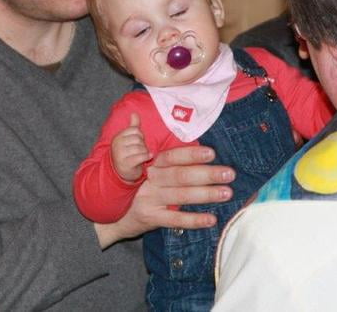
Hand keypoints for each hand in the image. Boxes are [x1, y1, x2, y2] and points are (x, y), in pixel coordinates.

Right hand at [95, 144, 234, 247]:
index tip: (212, 152)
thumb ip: (136, 137)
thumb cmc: (129, 183)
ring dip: (206, 194)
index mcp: (149, 165)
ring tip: (227, 192)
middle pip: (181, 176)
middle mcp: (150, 181)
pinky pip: (175, 220)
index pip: (172, 157)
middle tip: (229, 174)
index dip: (191, 154)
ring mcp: (151, 200)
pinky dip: (194, 220)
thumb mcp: (131, 159)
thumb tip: (133, 114)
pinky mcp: (151, 219)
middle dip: (207, 174)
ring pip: (181, 197)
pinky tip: (211, 219)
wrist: (107, 214)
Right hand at [111, 113, 151, 181]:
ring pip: (141, 148)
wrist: (121, 174)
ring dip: (144, 153)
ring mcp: (120, 154)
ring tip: (140, 157)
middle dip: (142, 145)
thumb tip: (134, 113)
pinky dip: (146, 157)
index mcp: (118, 137)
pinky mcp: (126, 164)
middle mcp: (117, 144)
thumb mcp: (129, 139)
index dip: (140, 137)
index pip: (135, 130)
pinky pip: (142, 156)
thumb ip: (132, 126)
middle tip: (139, 151)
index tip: (137, 143)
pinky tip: (146, 159)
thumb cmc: (127, 154)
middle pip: (139, 139)